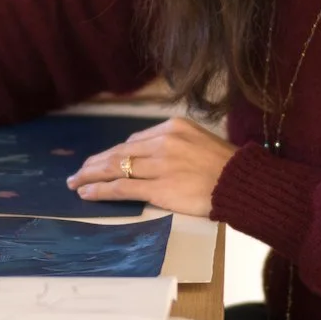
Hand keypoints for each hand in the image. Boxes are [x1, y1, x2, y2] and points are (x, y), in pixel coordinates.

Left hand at [67, 117, 235, 217]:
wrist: (244, 184)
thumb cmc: (229, 168)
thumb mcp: (201, 142)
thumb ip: (175, 145)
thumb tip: (147, 154)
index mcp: (174, 126)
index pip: (135, 140)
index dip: (115, 154)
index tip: (103, 161)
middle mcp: (164, 141)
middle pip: (120, 151)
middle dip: (96, 162)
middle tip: (79, 171)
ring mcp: (160, 164)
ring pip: (116, 167)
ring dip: (91, 175)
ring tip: (76, 182)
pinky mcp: (159, 187)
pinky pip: (122, 186)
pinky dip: (100, 189)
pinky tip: (87, 192)